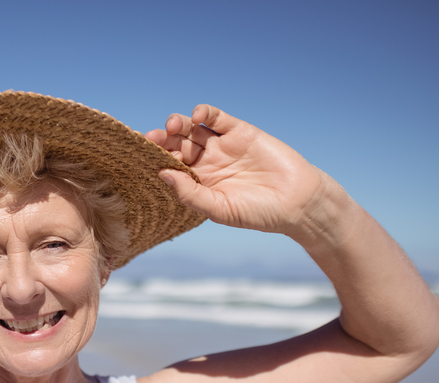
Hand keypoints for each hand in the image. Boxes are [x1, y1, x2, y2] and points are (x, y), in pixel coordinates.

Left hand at [145, 106, 331, 236]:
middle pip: (176, 145)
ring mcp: (222, 145)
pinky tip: (197, 117)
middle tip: (152, 139)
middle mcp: (206, 162)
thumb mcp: (219, 209)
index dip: (155, 160)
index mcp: (198, 183)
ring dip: (178, 124)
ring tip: (171, 127)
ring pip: (191, 129)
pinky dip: (204, 113)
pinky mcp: (240, 131)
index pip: (169, 167)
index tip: (141, 157)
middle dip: (162, 140)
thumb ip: (190, 193)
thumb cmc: (257, 213)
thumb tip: (162, 174)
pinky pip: (216, 118)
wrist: (296, 201)